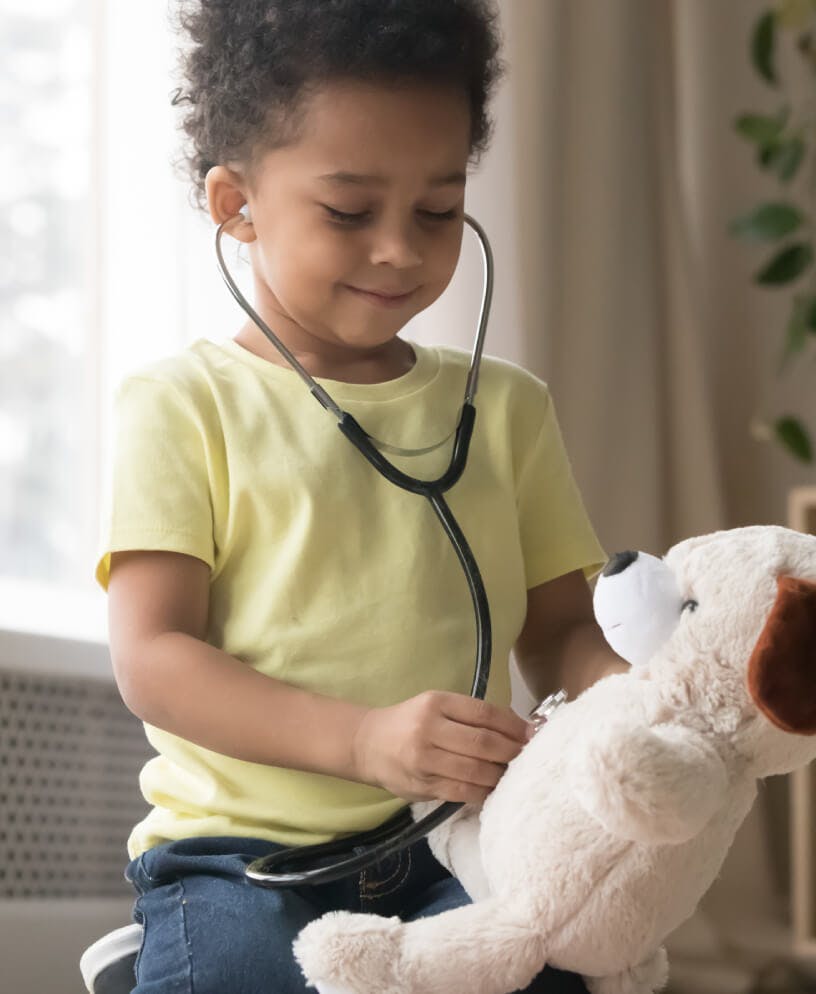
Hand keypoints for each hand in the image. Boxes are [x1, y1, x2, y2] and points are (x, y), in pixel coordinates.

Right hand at [351, 691, 533, 803]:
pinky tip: (494, 789)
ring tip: (515, 774)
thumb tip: (519, 728)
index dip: (513, 725)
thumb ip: (471, 716)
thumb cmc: (410, 722)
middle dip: (513, 752)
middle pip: (483, 743)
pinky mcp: (423, 786)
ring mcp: (425, 759)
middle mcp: (429, 729)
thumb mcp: (436, 706)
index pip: (484, 713)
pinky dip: (484, 792)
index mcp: (436, 703)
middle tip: (530, 757)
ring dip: (501, 775)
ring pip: (475, 770)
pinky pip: (462, 792)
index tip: (533, 734)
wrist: (368, 744)